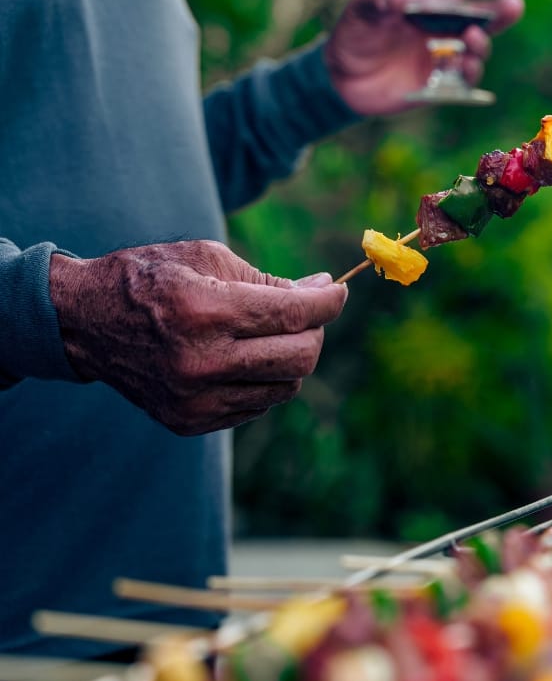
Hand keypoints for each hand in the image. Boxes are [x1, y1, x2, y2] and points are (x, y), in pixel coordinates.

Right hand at [49, 241, 347, 435]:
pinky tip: (242, 359)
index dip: (328, 302)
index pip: (294, 314)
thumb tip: (323, 293)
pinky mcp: (189, 421)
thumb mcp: (208, 259)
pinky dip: (262, 380)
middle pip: (300, 358)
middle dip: (315, 332)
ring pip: (284, 387)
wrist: (84, 322)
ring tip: (271, 335)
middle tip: (307, 314)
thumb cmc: (151, 278)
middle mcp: (201, 362)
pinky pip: (256, 406)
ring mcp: (195, 399)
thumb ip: (269, 281)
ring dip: (291, 359)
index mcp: (205, 312)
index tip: (338, 291)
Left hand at [324, 0, 523, 114]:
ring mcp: (440, 61)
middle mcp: (440, 34)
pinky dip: (467, 75)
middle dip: (499, 16)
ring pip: (474, 54)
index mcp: (427, 9)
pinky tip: (463, 65)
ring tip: (472, 39)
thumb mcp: (360, 11)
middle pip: (479, 24)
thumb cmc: (352, 35)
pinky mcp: (437, 87)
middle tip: (513, 6)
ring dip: (480, 46)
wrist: (339, 77)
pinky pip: (461, 84)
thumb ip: (379, 0)